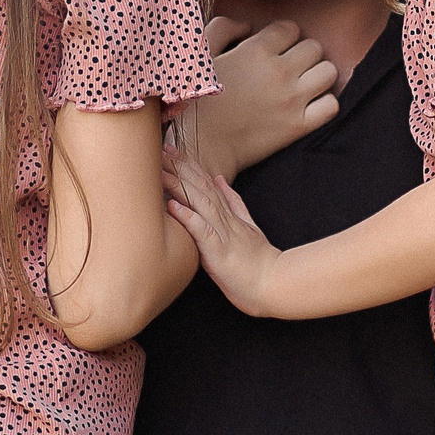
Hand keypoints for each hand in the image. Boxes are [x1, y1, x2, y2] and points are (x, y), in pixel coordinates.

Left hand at [163, 150, 286, 315]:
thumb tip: (220, 179)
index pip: (207, 183)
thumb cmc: (257, 262)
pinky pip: (202, 231)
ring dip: (179, 186)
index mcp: (229, 214)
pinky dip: (187, 217)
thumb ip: (233, 202)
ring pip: (200, 203)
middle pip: (201, 187)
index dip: (189, 165)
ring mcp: (223, 233)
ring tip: (161, 171)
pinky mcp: (219, 251)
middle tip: (162, 149)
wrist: (272, 284)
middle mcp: (225, 220)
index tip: (172, 149)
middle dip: (181, 167)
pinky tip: (172, 206)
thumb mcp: (248, 226)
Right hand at [171, 18, 340, 179]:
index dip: (283, 37)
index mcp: (256, 50)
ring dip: (318, 75)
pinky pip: (331, 105)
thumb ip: (222, 28)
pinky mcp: (298, 126)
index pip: (290, 28)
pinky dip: (324, 103)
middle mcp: (279, 71)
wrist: (200, 146)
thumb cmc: (195, 100)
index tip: (274, 50)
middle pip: (314, 48)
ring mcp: (292, 100)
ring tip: (303, 84)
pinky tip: (310, 106)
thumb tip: (247, 25)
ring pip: (328, 72)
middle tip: (289, 68)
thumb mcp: (200, 54)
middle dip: (303, 54)